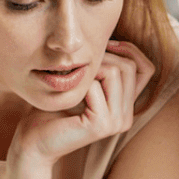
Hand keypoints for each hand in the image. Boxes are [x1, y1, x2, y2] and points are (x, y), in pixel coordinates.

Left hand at [10, 39, 155, 172]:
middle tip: (79, 64)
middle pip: (129, 66)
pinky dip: (79, 83)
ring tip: (73, 79)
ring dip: (91, 67)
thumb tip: (115, 39)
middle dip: (103, 57)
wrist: (32, 140)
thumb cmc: (52, 108)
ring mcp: (116, 123)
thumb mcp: (84, 82)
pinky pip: (96, 86)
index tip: (105, 45)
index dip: (129, 50)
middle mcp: (126, 117)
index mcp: (126, 107)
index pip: (146, 69)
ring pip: (116, 72)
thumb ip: (104, 68)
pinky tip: (66, 95)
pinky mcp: (101, 125)